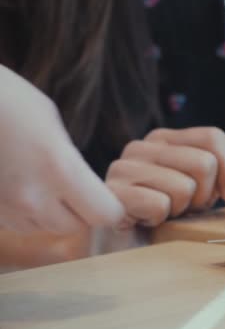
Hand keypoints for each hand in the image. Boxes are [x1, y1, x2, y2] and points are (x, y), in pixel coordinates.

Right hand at [0, 65, 124, 233]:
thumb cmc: (7, 100)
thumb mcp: (52, 125)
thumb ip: (71, 162)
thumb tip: (82, 186)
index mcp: (59, 169)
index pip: (105, 214)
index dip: (110, 207)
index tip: (107, 196)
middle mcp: (32, 196)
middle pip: (75, 226)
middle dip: (80, 211)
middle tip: (73, 187)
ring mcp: (4, 207)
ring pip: (44, 228)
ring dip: (50, 214)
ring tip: (40, 181)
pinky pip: (16, 224)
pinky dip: (23, 212)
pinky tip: (15, 184)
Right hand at [106, 127, 224, 228]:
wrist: (122, 251)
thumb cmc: (165, 219)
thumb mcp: (202, 191)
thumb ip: (221, 167)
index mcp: (163, 139)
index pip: (212, 136)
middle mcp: (140, 147)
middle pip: (204, 163)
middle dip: (206, 195)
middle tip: (187, 209)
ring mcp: (122, 168)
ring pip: (184, 187)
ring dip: (181, 210)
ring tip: (165, 216)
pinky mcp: (112, 194)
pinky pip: (160, 205)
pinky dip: (160, 220)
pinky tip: (147, 222)